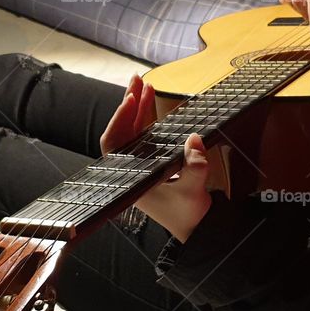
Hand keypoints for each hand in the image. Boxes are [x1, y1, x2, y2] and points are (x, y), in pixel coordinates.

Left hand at [100, 75, 211, 242]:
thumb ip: (194, 169)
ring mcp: (142, 166)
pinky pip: (144, 136)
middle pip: (121, 132)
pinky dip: (147, 118)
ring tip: (144, 84)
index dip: (119, 121)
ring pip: (132, 132)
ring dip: (138, 108)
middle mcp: (132, 171)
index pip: (113, 146)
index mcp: (132, 179)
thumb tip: (195, 141)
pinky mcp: (154, 164)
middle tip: (137, 80)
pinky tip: (152, 103)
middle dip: (129, 105)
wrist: (197, 230)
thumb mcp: (193, 193)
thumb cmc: (189, 216)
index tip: (130, 100)